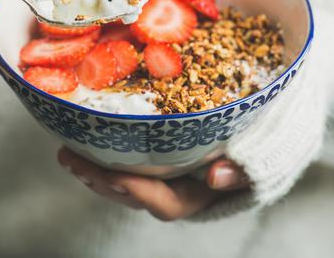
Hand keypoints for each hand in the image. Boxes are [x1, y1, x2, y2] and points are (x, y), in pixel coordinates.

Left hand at [57, 147, 250, 220]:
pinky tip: (83, 137)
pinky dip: (103, 154)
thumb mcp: (266, 153)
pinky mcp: (156, 159)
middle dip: (100, 180)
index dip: (138, 191)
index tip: (114, 173)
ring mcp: (164, 177)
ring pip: (123, 182)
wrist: (266, 131)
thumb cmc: (265, 140)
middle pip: (133, 195)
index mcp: (201, 195)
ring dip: (94, 170)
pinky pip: (125, 163)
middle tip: (70, 158)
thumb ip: (244, 169)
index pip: (165, 203)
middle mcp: (178, 191)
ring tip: (67, 152)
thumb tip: (216, 177)